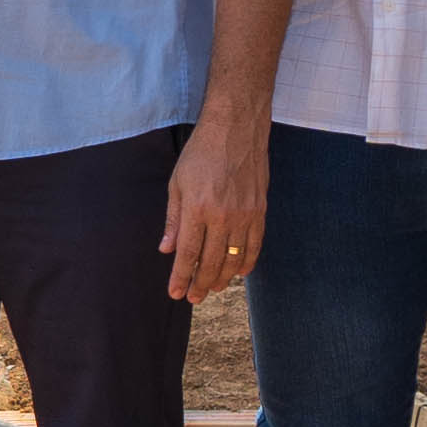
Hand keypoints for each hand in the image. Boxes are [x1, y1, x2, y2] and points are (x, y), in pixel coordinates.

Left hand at [160, 101, 268, 304]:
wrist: (236, 129)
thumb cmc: (201, 153)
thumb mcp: (177, 183)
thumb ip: (173, 219)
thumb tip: (167, 249)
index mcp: (197, 209)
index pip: (187, 254)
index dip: (181, 277)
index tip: (176, 293)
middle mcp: (221, 216)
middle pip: (210, 262)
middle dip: (201, 284)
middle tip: (193, 298)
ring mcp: (244, 215)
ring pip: (234, 259)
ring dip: (222, 278)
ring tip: (212, 288)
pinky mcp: (260, 210)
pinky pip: (255, 245)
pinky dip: (247, 262)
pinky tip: (239, 273)